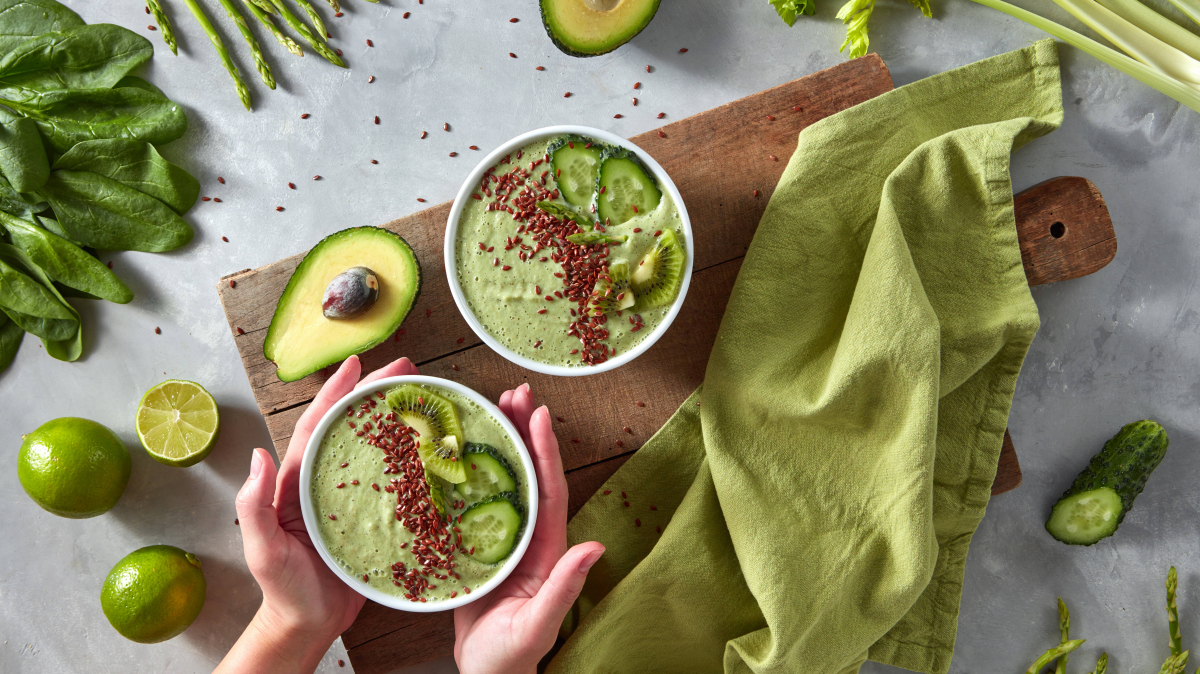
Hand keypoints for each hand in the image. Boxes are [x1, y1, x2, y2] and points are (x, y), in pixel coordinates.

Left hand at [216, 355, 418, 673]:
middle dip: (375, 392)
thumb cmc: (282, 590)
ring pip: (376, 448)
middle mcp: (326, 481)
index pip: (318, 425)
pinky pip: (395, 481)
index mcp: (298, 480)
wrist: (307, 625)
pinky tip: (434, 450)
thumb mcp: (262, 549)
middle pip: (352, 426)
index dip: (336, 393)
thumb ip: (253, 504)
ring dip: (397, 419)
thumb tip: (258, 455)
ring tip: (425, 396)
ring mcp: (351, 498)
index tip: (356, 365)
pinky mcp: (375, 518)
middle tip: (407, 368)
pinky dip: (412, 460)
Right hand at [453, 384, 605, 673]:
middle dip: (523, 431)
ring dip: (499, 442)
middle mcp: (528, 535)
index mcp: (547, 548)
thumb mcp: (537, 624)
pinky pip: (474, 500)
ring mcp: (502, 538)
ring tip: (491, 406)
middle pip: (529, 473)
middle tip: (512, 392)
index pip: (550, 488)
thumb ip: (564, 587)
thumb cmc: (511, 658)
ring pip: (503, 480)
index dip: (546, 449)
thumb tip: (595, 546)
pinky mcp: (475, 546)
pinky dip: (468, 471)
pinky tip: (454, 451)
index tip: (539, 413)